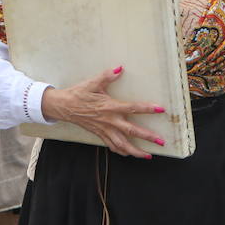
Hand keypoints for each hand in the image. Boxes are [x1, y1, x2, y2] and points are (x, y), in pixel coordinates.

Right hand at [40, 66, 164, 157]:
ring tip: (148, 155)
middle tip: (161, 141)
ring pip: (122, 144)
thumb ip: (107, 76)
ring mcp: (104, 130)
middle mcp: (109, 121)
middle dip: (148, 137)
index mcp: (110, 107)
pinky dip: (121, 151)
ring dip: (136, 151)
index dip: (147, 109)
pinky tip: (129, 154)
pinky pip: (112, 146)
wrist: (63, 107)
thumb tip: (119, 68)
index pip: (133, 108)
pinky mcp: (99, 134)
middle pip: (132, 131)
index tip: (160, 110)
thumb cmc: (78, 94)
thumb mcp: (92, 83)